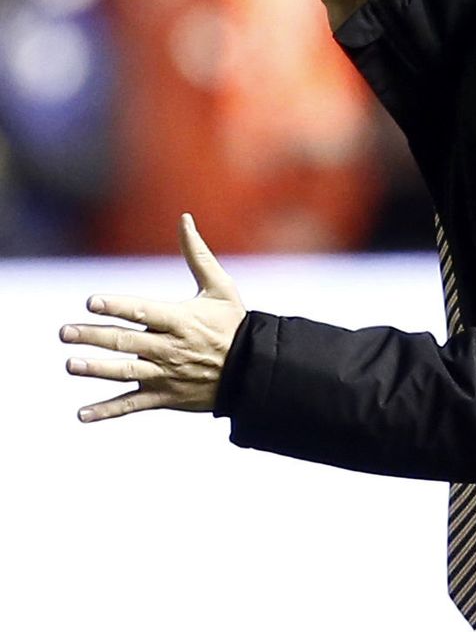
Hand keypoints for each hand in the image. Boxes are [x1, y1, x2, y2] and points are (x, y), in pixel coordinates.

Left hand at [61, 214, 246, 422]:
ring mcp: (167, 375)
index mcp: (181, 320)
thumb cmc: (234, 324)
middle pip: (127, 342)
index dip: (118, 306)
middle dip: (95, 337)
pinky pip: (132, 405)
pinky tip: (82, 414)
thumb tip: (184, 218)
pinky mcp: (166, 397)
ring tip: (71, 365)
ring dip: (97, 370)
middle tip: (65, 332)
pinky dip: (107, 411)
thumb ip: (197, 254)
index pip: (144, 311)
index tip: (92, 302)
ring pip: (127, 373)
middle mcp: (171, 348)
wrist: (254, 370)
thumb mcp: (221, 287)